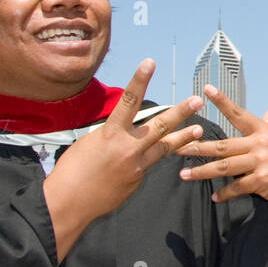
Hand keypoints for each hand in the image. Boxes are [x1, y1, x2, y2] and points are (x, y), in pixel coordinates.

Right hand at [43, 59, 203, 260]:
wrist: (69, 203)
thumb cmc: (71, 171)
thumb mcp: (89, 142)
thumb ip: (111, 134)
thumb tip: (122, 132)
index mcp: (110, 133)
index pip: (128, 100)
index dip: (140, 80)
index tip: (150, 63)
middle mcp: (128, 147)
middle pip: (160, 125)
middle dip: (180, 112)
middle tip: (197, 100)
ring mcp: (136, 165)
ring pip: (164, 147)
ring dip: (183, 137)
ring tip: (198, 129)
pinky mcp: (137, 180)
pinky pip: (149, 164)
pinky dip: (152, 158)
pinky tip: (148, 158)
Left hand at [175, 85, 267, 210]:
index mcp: (262, 131)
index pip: (238, 114)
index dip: (222, 102)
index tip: (206, 90)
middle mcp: (260, 144)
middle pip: (223, 145)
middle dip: (198, 147)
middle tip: (178, 147)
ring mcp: (261, 162)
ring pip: (225, 166)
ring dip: (202, 172)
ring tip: (184, 174)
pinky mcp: (262, 181)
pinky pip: (237, 187)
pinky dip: (225, 193)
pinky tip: (214, 197)